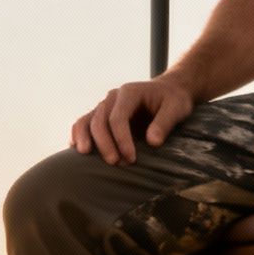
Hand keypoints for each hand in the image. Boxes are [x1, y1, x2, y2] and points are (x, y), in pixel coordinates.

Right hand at [70, 78, 195, 164]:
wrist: (168, 91)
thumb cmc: (173, 100)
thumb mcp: (177, 108)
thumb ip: (164, 123)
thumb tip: (152, 142)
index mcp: (129, 93)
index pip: (118, 117)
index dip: (121, 139)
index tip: (131, 158)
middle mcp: (112, 97)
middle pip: (99, 120)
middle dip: (104, 143)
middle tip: (115, 163)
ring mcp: (105, 106)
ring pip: (86, 120)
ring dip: (84, 138)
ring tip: (85, 156)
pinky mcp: (102, 116)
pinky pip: (84, 123)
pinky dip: (78, 134)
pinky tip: (76, 149)